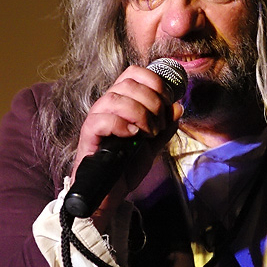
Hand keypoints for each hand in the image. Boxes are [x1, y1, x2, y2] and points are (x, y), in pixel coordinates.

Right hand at [70, 65, 183, 228]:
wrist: (111, 193)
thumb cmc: (126, 166)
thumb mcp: (153, 144)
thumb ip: (166, 126)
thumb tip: (178, 107)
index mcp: (122, 102)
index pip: (133, 73)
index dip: (153, 80)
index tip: (168, 99)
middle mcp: (107, 106)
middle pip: (128, 83)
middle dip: (152, 101)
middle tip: (159, 123)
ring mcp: (96, 119)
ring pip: (115, 98)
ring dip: (140, 113)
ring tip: (149, 132)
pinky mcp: (88, 136)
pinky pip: (101, 120)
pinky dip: (122, 125)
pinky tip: (133, 135)